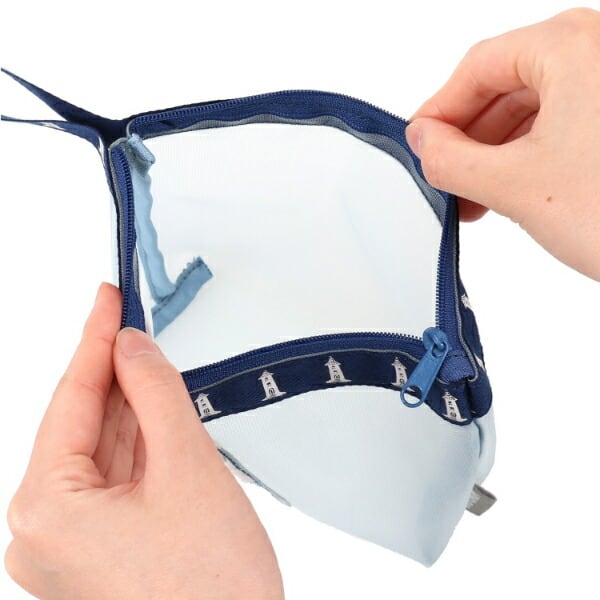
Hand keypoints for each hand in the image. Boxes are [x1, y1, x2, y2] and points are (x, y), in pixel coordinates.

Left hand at [4, 283, 283, 599]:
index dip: (94, 339)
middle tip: (135, 322)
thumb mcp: (187, 467)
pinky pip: (113, 479)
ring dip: (130, 407)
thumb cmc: (213, 588)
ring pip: (100, 452)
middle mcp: (44, 531)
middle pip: (83, 425)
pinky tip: (155, 413)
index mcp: (47, 510)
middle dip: (115, 373)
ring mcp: (69, 546)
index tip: (109, 298)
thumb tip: (132, 346)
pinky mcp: (97, 551)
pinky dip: (138, 443)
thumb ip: (155, 394)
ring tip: (150, 362)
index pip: (71, 398)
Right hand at [406, 7, 599, 280]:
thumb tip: (424, 144)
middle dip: (467, 142)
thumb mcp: (514, 185)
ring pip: (532, 110)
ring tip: (473, 200)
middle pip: (504, 87)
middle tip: (443, 181)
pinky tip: (509, 194)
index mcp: (570, 46)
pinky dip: (526, 159)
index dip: (438, 112)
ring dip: (494, 156)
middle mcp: (598, 52)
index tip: (419, 147)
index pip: (476, 69)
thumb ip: (451, 160)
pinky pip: (560, 127)